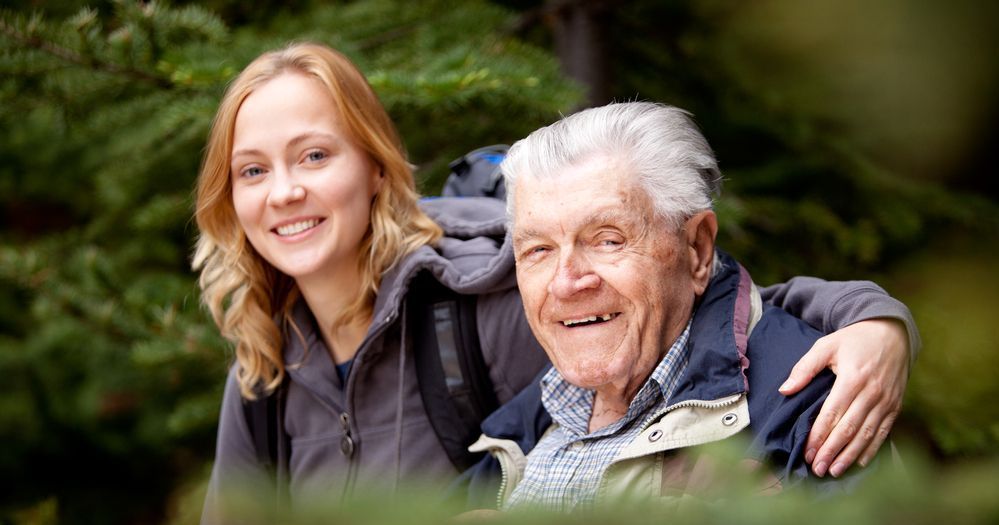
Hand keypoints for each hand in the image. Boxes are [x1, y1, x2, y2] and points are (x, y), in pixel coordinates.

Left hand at [778, 318, 909, 477]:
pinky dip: (872, 449)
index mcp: (852, 378)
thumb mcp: (826, 345)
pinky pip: (884, 432)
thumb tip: (785, 389)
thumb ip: (804, 367)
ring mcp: (886, 400)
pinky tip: (859, 462)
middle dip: (832, 451)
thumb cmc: (853, 340)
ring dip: (850, 455)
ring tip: (834, 471)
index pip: (832, 414)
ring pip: (867, 434)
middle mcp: (872, 392)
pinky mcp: (896, 405)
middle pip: (849, 429)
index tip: (807, 453)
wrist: (891, 332)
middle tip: (817, 469)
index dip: (819, 436)